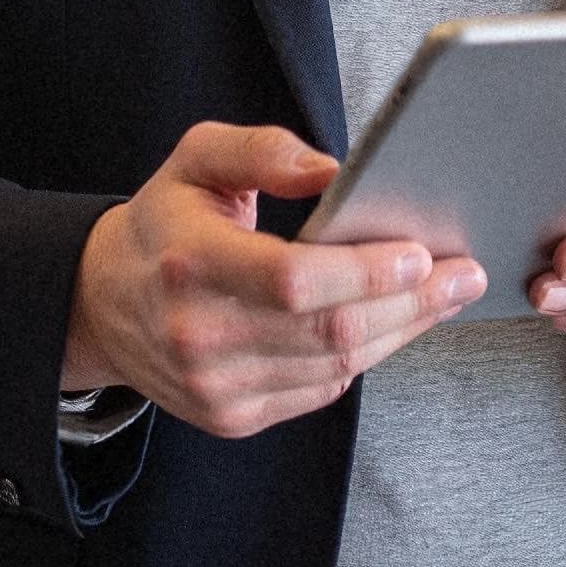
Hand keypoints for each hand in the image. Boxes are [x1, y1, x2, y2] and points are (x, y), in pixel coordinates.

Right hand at [62, 121, 485, 438]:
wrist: (101, 303)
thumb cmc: (165, 221)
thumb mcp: (197, 157)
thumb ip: (263, 150)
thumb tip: (335, 170)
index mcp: (191, 263)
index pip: (294, 280)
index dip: (365, 271)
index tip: (420, 250)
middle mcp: (200, 335)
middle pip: (330, 332)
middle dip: (411, 303)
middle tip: (463, 273)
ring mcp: (217, 386)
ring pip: (336, 367)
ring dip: (401, 332)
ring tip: (445, 295)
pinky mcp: (233, 416)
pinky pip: (321, 390)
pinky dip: (366, 356)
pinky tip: (395, 323)